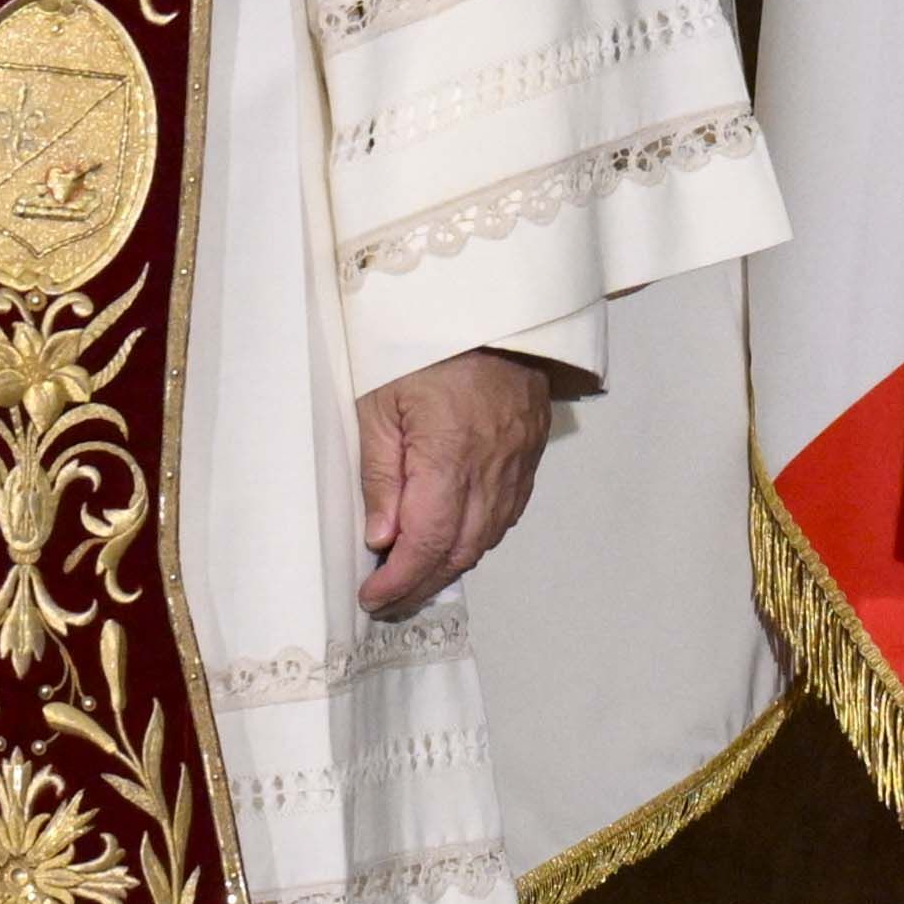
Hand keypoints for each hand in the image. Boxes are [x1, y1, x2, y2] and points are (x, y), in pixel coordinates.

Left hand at [356, 348, 556, 618]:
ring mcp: (518, 461)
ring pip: (486, 537)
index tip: (372, 596)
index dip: (399, 579)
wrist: (488, 304)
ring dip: (450, 564)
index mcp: (450, 454)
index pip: (427, 541)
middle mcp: (492, 467)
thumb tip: (381, 537)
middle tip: (387, 600)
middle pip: (459, 551)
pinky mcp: (531, 451)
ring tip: (414, 575)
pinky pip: (507, 512)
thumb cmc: (423, 344)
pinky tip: (454, 537)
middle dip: (421, 584)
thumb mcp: (379, 401)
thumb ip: (381, 473)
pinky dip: (478, 535)